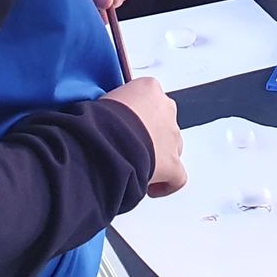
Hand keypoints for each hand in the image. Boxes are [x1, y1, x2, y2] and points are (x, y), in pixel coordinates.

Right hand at [106, 76, 186, 196]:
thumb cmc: (99, 119)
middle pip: (162, 123)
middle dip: (149, 136)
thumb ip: (113, 106)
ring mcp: (172, 136)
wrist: (105, 139)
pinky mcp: (172, 162)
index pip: (148, 99)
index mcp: (149, 88)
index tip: (124, 126)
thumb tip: (103, 118)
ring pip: (172, 147)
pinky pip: (177, 177)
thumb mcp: (103, 100)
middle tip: (128, 147)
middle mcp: (165, 108)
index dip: (136, 116)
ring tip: (136, 165)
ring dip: (157, 156)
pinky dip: (167, 184)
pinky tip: (152, 187)